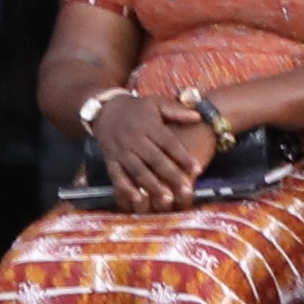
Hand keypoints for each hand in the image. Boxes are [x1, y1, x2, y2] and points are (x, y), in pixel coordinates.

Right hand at [88, 86, 212, 207]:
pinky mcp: (110, 160)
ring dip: (152, 186)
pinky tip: (137, 200)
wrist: (104, 110)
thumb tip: (199, 116)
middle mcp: (135, 139)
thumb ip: (177, 111)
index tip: (197, 170)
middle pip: (155, 160)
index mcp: (148, 126)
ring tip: (167, 200)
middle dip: (172, 176)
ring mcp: (121, 151)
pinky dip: (126, 189)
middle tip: (186, 191)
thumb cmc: (136, 108)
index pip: (169, 143)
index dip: (183, 157)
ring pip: (138, 171)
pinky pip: (117, 176)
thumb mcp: (156, 103)